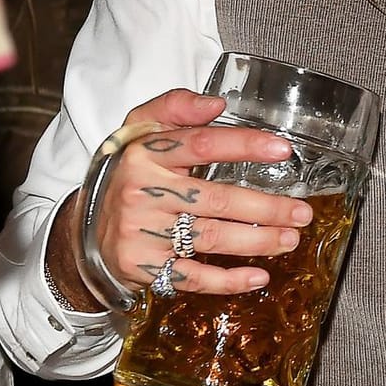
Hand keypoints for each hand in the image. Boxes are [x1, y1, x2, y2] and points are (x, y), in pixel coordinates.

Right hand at [80, 88, 313, 297]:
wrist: (84, 228)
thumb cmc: (127, 174)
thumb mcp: (140, 131)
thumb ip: (175, 107)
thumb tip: (216, 104)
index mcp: (146, 154)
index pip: (202, 144)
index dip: (245, 145)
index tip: (283, 150)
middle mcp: (143, 192)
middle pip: (217, 199)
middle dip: (267, 207)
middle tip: (302, 211)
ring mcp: (142, 232)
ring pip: (211, 237)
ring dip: (258, 241)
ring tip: (291, 238)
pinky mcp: (142, 267)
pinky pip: (191, 277)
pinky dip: (227, 281)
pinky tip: (258, 276)